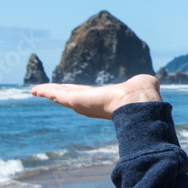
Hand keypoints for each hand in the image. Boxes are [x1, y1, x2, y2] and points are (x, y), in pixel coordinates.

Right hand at [31, 74, 161, 118]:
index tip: (69, 93)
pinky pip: (56, 93)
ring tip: (36, 90)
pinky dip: (46, 91)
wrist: (137, 102)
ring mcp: (82, 103)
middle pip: (70, 96)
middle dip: (58, 94)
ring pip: (61, 95)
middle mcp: (91, 103)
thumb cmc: (142, 94)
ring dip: (48, 92)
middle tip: (44, 92)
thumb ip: (142, 84)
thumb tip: (151, 83)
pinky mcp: (75, 100)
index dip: (77, 93)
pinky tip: (35, 89)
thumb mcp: (140, 85)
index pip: (87, 95)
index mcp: (105, 99)